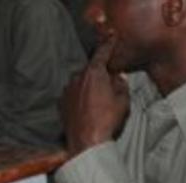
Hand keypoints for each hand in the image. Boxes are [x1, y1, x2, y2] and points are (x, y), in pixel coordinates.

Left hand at [61, 39, 129, 157]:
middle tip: (111, 89)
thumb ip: (121, 85)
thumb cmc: (107, 121)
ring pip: (81, 84)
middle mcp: (77, 77)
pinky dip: (80, 100)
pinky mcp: (61, 104)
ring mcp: (67, 90)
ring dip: (90, 90)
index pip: (102, 53)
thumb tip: (118, 79)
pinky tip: (88, 112)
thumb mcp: (123, 101)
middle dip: (100, 76)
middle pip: (91, 71)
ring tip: (100, 106)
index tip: (111, 37)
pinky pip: (73, 96)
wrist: (87, 142)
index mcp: (94, 73)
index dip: (108, 44)